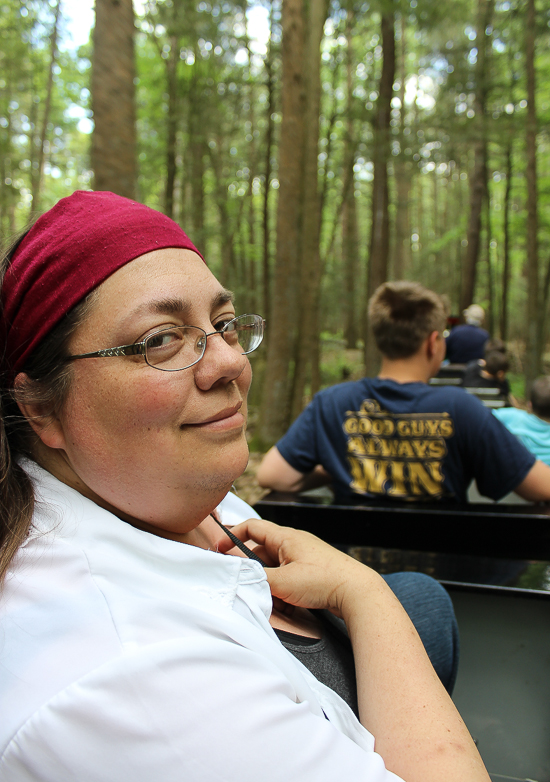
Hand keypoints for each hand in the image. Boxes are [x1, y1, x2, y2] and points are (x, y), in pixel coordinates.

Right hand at [217, 518, 374, 618]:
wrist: (358, 593)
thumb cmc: (324, 581)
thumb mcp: (283, 582)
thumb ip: (256, 578)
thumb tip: (238, 575)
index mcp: (286, 537)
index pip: (252, 527)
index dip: (233, 535)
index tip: (219, 549)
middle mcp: (294, 543)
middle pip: (261, 550)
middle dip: (251, 568)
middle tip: (243, 581)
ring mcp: (304, 557)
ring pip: (274, 567)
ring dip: (267, 582)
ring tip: (270, 597)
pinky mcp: (312, 571)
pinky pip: (287, 577)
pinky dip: (281, 588)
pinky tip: (285, 603)